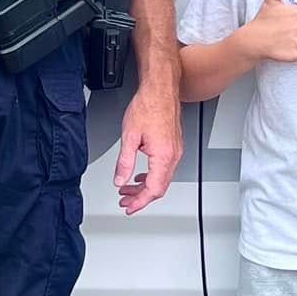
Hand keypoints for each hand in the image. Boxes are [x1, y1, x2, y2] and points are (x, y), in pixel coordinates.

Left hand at [115, 73, 182, 214]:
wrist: (160, 88)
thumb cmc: (148, 105)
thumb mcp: (129, 136)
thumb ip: (125, 162)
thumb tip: (120, 180)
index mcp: (163, 155)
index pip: (153, 189)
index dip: (140, 202)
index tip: (129, 207)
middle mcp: (173, 155)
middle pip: (160, 188)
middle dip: (141, 198)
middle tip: (126, 202)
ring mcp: (176, 150)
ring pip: (163, 179)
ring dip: (146, 187)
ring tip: (129, 189)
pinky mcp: (174, 145)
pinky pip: (165, 168)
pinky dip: (152, 176)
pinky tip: (141, 174)